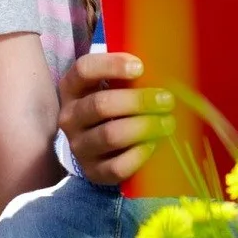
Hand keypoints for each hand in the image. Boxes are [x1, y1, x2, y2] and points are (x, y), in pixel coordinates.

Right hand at [56, 52, 176, 184]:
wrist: (100, 149)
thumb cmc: (113, 108)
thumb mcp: (111, 88)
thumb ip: (128, 78)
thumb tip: (162, 70)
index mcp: (72, 89)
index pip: (84, 69)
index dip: (111, 65)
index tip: (140, 68)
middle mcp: (70, 117)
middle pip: (100, 105)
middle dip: (138, 101)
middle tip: (166, 100)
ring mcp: (79, 146)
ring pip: (110, 135)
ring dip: (144, 127)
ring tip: (167, 123)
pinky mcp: (92, 171)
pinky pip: (117, 166)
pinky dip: (139, 155)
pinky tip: (153, 145)